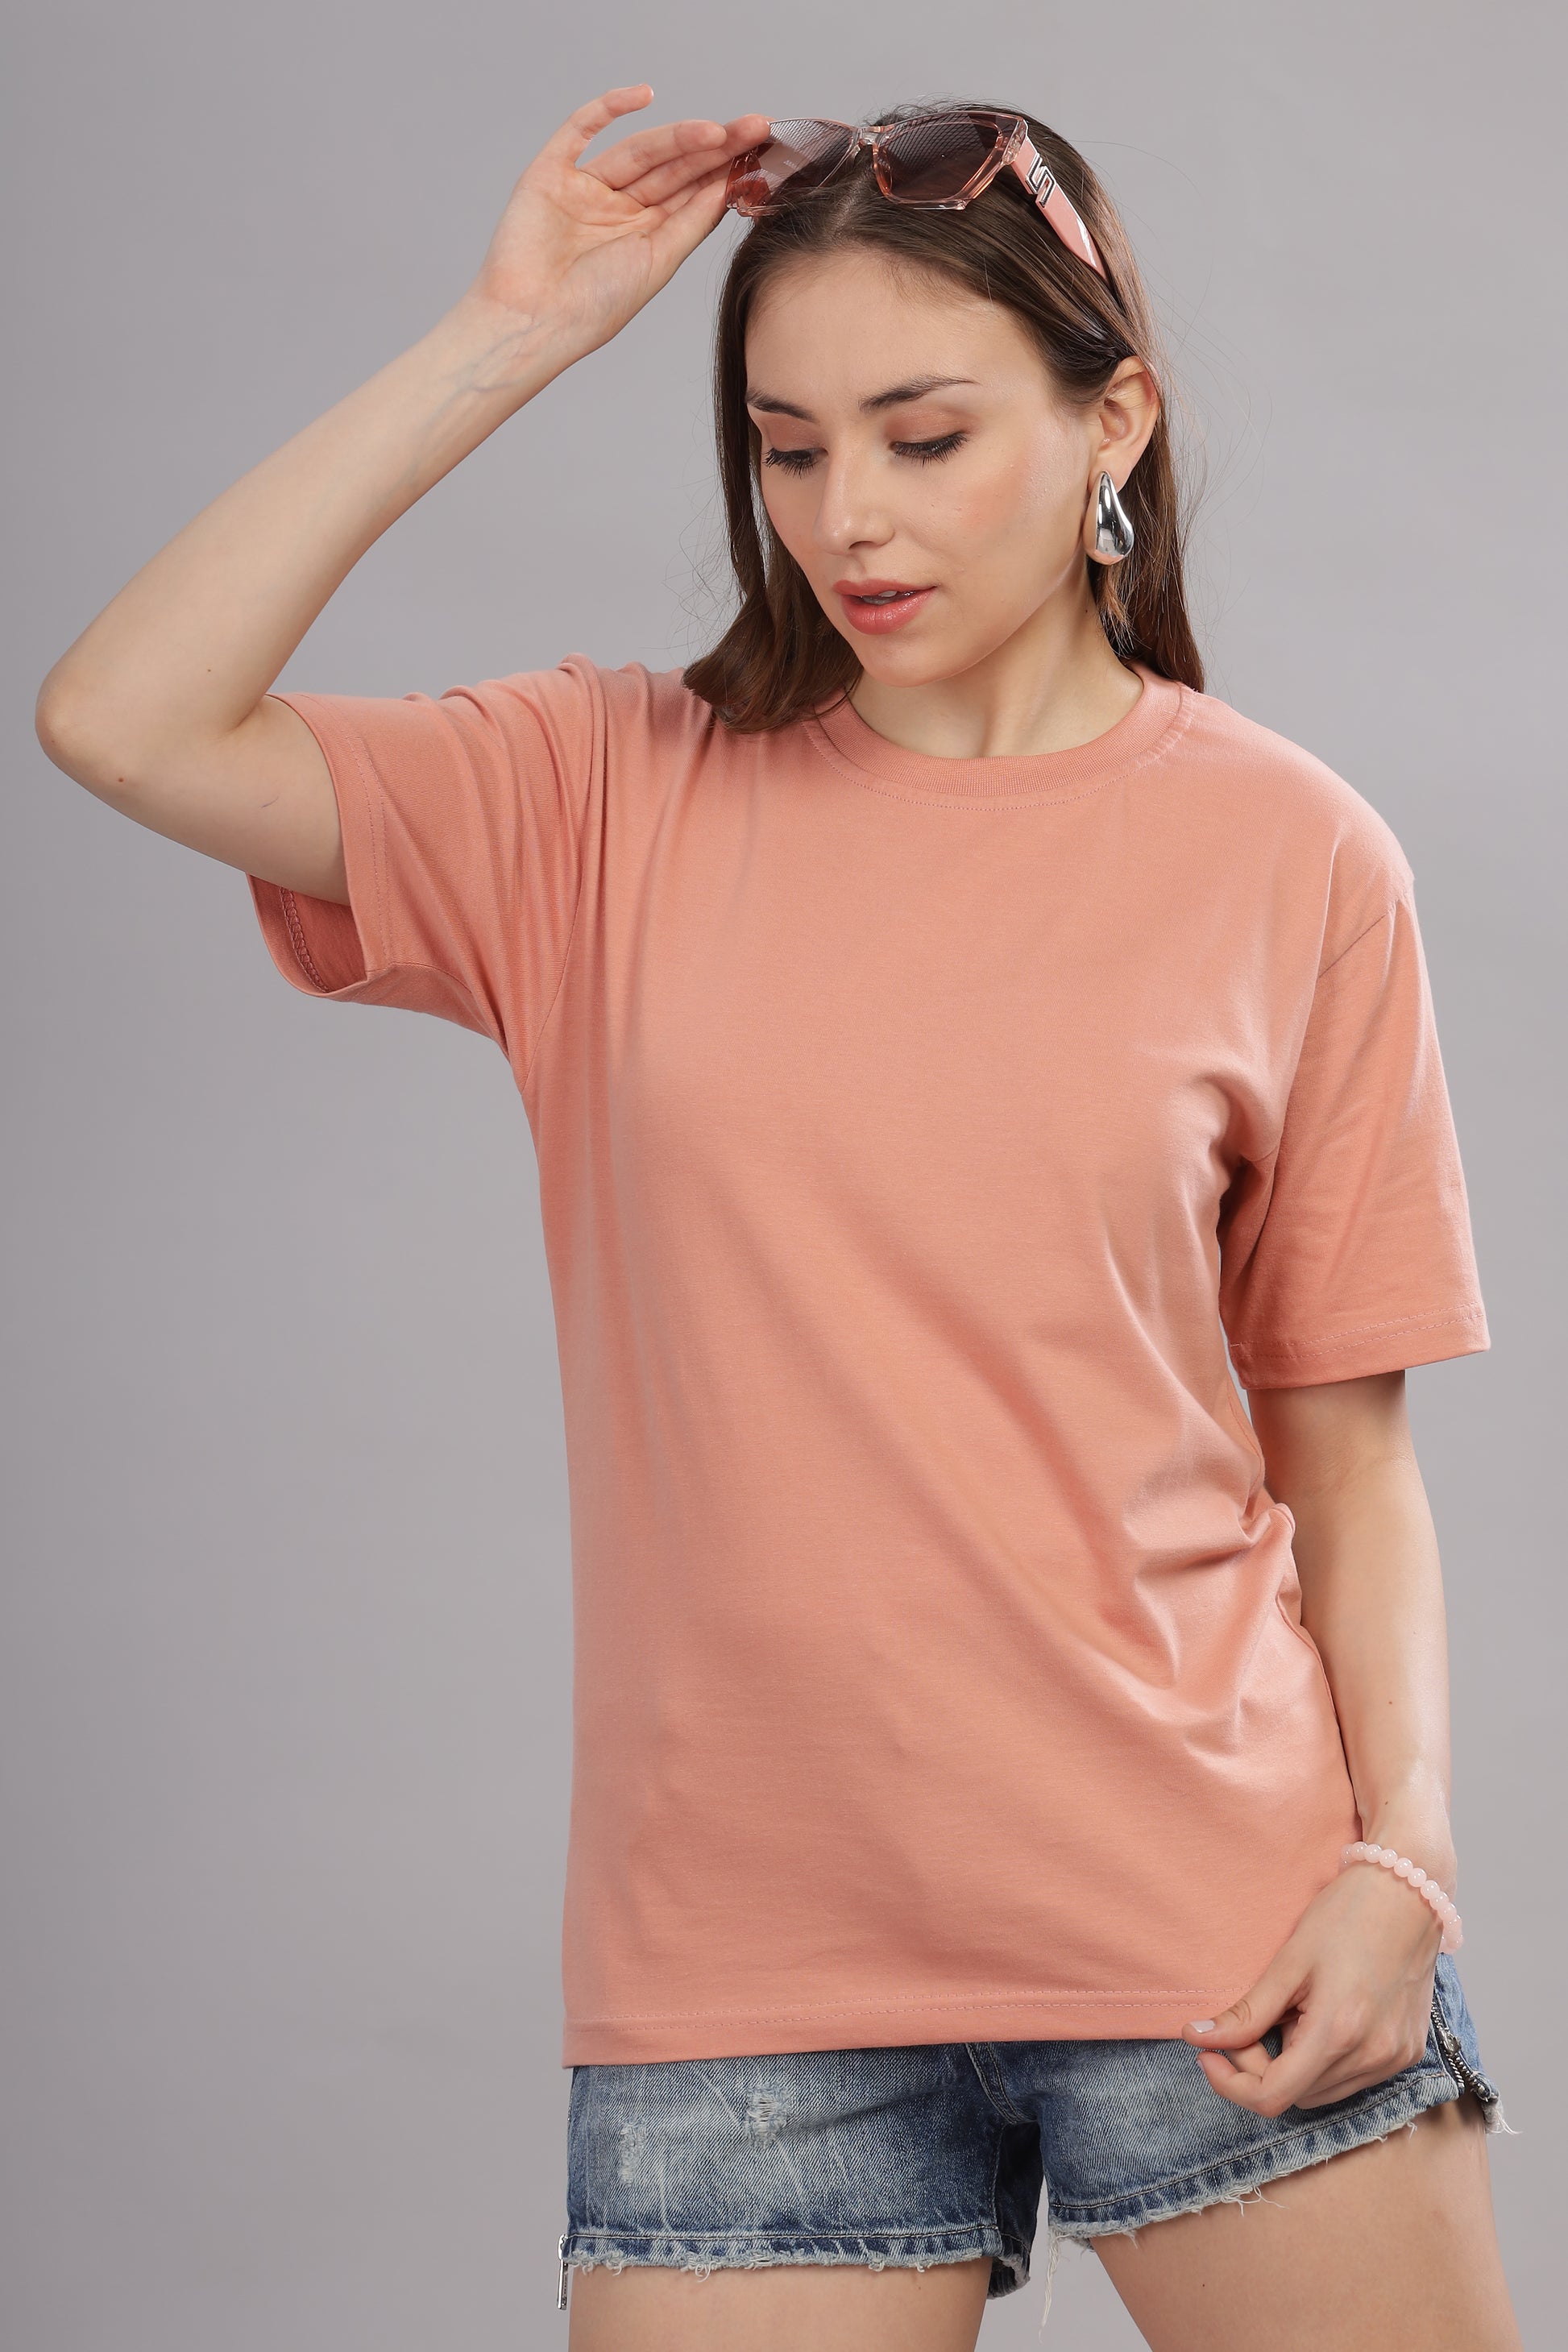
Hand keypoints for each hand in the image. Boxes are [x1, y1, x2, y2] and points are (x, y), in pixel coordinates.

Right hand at [457, 85, 770, 370]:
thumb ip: (691, 222)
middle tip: (752, 128)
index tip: (760, 150)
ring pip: (639, 149)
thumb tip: (729, 186)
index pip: (690, 193)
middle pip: (672, 167)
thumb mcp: (658, 262)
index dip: (724, 170)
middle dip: (712, 147)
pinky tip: (644, 95)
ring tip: (717, 131)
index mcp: (645, 235)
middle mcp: (617, 209)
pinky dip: (608, 108)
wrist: (533, 320)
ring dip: (678, 136)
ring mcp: (585, 189)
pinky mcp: (550, 173)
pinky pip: (579, 129)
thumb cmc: (593, 307)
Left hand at [1182, 1844, 1450, 2114]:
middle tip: (1253, 2021)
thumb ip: (1246, 2012)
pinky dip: (1327, 2061)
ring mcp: (1395, 2059)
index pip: (1272, 2097)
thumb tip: (1196, 2038)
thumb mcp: (1289, 1961)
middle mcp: (1372, 2057)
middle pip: (1296, 2095)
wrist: (1409, 1894)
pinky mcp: (1408, 2053)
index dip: (1231, 2084)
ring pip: (1324, 2092)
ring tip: (1294, 2013)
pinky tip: (1325, 2018)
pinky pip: (1354, 2079)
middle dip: (1261, 2067)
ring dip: (1296, 2067)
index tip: (1208, 2054)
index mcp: (1338, 2033)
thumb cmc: (1346, 1916)